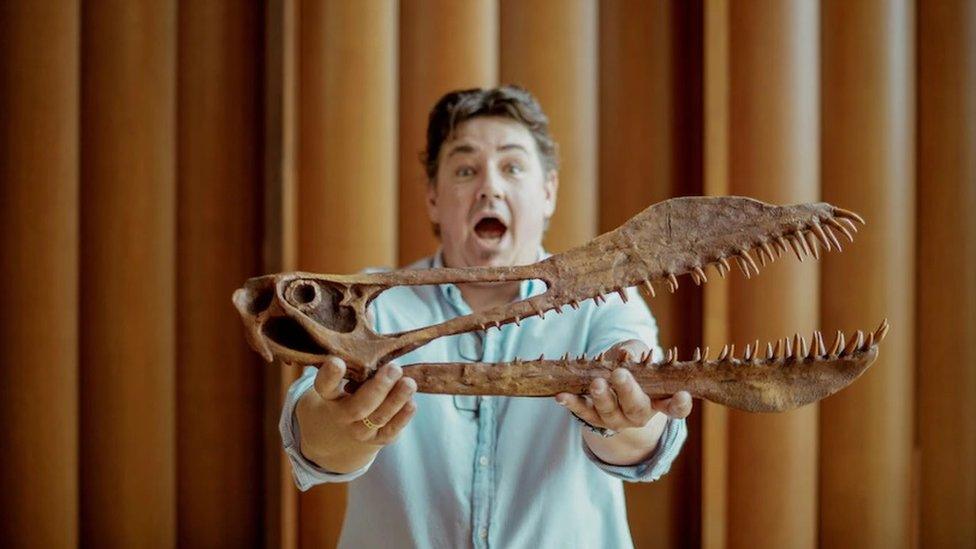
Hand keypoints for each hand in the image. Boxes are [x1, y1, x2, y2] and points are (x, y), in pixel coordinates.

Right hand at [295, 356, 416, 472]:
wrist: (341, 432)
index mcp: (329, 396)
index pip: (325, 386)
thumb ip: (358, 366)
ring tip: (409, 383)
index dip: (330, 376)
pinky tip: (411, 402)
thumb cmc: (347, 393)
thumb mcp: (343, 380)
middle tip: (394, 368)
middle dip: (379, 387)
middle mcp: (342, 416)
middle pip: (358, 407)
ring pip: (378, 418)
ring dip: (396, 399)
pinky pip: (392, 430)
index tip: (337, 362)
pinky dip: (403, 416)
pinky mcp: (379, 439)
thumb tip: (380, 346)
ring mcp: (360, 430)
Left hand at [555, 339, 692, 430]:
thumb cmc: (632, 366)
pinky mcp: (593, 418)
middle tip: (620, 375)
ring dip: (601, 397)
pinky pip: (582, 412)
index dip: (680, 404)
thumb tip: (626, 355)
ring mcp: (615, 419)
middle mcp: (639, 413)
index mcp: (658, 400)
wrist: (611, 387)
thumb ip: (634, 351)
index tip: (682, 395)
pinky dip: (571, 403)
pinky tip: (561, 396)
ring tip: (595, 383)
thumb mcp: (636, 353)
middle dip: (628, 391)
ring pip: (608, 412)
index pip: (675, 408)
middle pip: (636, 408)